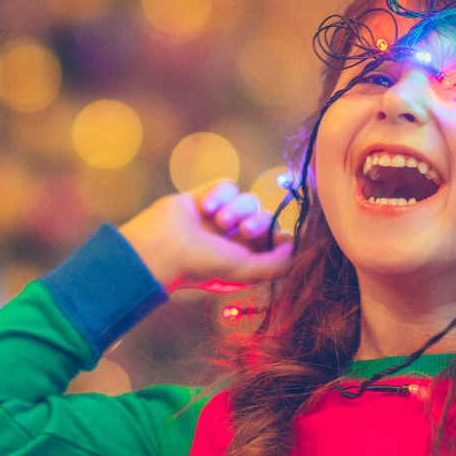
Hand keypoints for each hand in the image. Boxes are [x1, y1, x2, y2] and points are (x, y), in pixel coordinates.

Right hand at [119, 179, 291, 291]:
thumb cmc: (202, 264)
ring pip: (247, 200)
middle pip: (263, 217)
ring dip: (237, 208)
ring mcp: (218, 217)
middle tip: (244, 230)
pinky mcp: (204, 196)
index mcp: (243, 258)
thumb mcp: (245, 270)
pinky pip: (227, 186)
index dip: (279, 236)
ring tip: (219, 220)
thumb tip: (294, 247)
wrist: (161, 247)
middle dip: (258, 222)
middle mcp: (232, 238)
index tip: (280, 238)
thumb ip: (276, 264)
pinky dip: (220, 194)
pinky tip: (206, 207)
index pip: (274, 240)